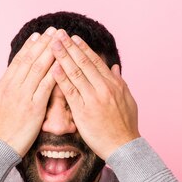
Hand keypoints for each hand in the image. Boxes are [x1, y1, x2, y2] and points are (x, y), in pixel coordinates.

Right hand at [0, 27, 57, 156]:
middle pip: (29, 59)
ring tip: (61, 40)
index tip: (38, 36)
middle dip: (43, 43)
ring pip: (38, 68)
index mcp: (2, 87)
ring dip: (51, 52)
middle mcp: (12, 87)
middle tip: (54, 31)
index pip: (18, 62)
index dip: (29, 47)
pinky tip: (63, 63)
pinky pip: (46, 85)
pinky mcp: (33, 107)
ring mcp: (22, 96)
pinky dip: (55, 72)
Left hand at [49, 29, 139, 159]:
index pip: (96, 62)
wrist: (123, 146)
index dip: (83, 49)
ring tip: (53, 45)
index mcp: (114, 84)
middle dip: (70, 47)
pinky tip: (53, 68)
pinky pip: (70, 92)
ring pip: (76, 74)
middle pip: (84, 63)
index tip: (74, 38)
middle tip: (59, 35)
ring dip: (63, 57)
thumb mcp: (128, 100)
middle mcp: (104, 88)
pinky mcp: (84, 112)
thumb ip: (120, 82)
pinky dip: (61, 79)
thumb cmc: (126, 126)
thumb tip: (115, 68)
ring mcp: (93, 99)